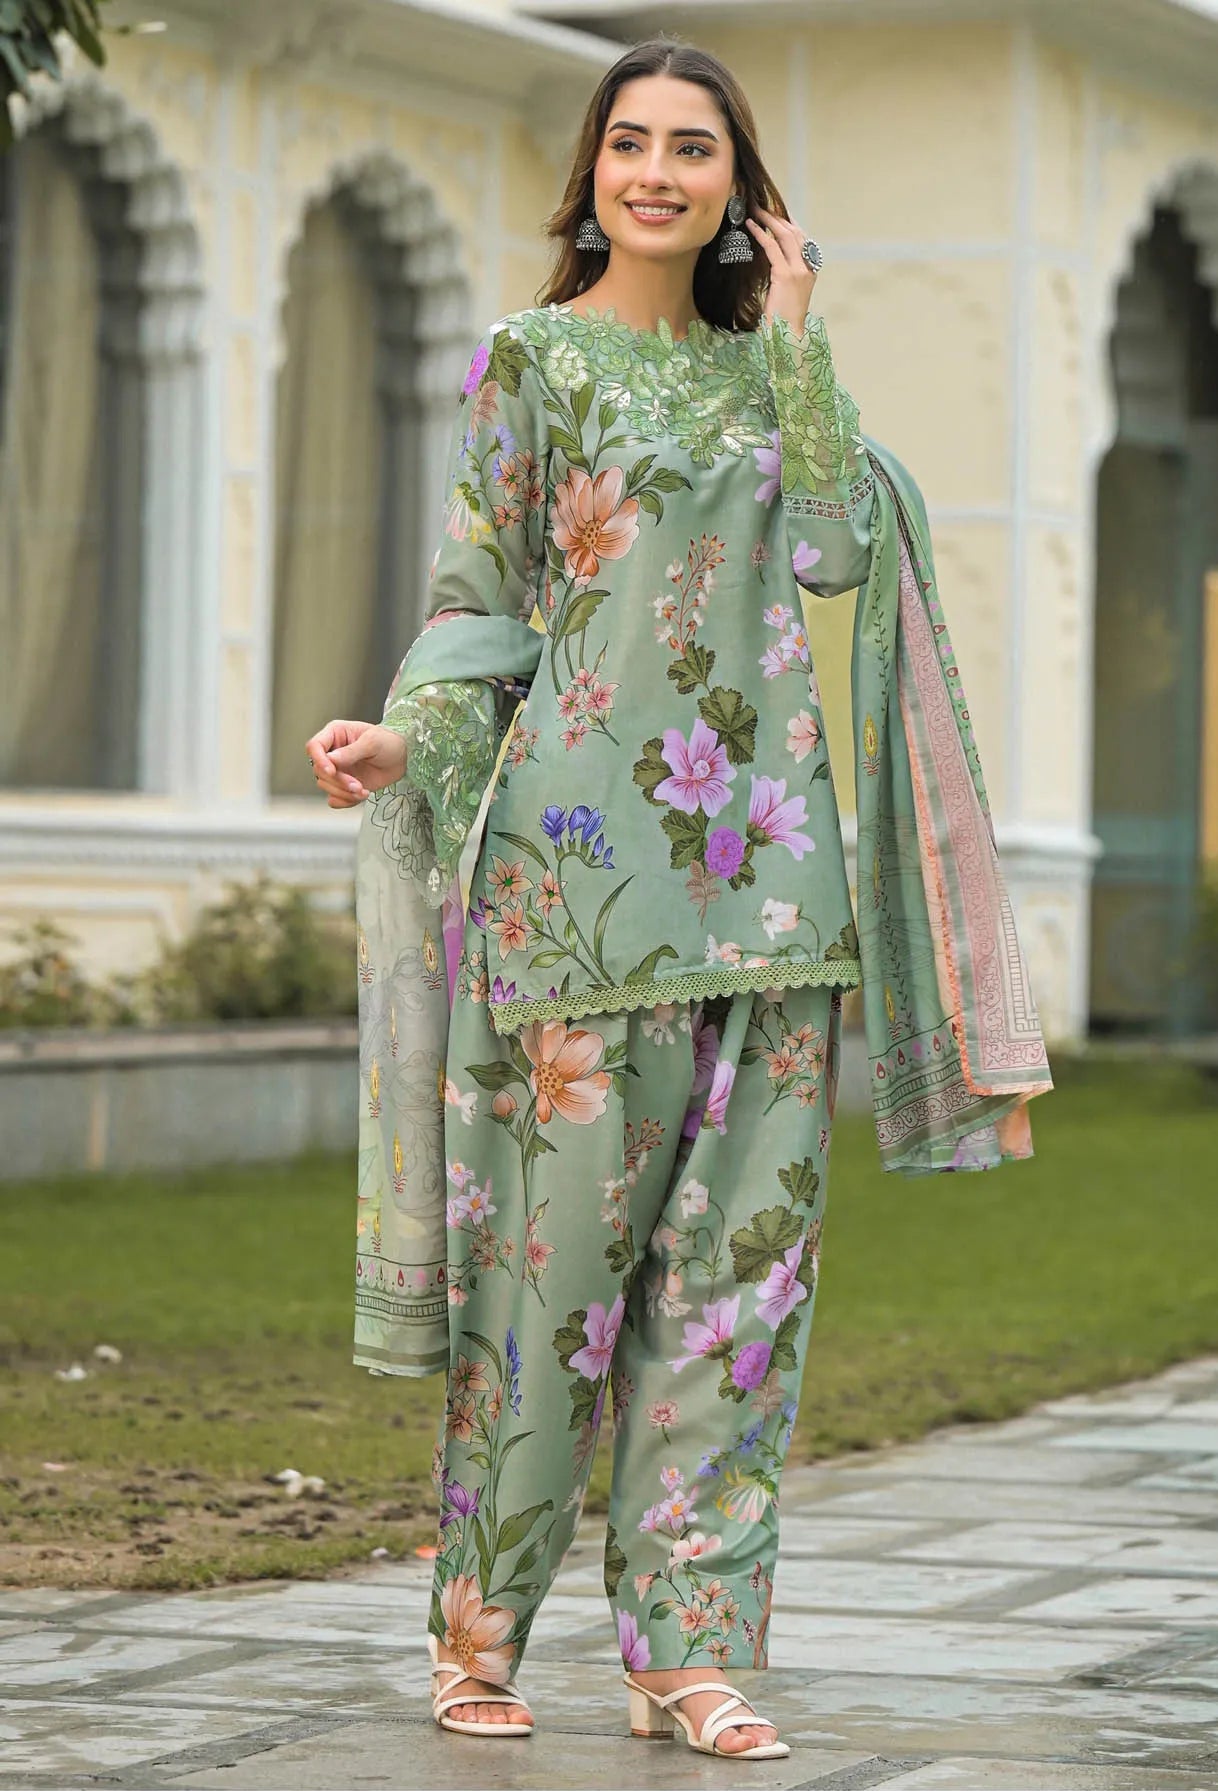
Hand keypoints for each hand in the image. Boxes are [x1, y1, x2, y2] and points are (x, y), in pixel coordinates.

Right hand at [305, 720, 407, 807]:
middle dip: (338, 781)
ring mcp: (337, 770)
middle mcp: (332, 752)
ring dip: (343, 792)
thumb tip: (331, 759)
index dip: (319, 760)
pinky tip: (361, 795)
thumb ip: (351, 751)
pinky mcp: (343, 785)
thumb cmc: (389, 741)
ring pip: (325, 786)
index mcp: (335, 734)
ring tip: (363, 790)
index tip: (332, 771)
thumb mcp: (372, 742)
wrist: (403, 758)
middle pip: (319, 771)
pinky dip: (346, 801)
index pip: (314, 746)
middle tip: (357, 785)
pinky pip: (334, 798)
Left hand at [745, 205, 817, 334]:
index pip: (801, 239)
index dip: (788, 224)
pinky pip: (772, 248)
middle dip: (778, 217)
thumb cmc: (783, 321)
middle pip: (795, 233)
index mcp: (810, 271)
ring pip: (785, 236)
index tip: (775, 213)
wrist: (787, 337)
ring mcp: (798, 271)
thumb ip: (783, 275)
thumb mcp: (786, 293)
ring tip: (755, 211)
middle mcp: (807, 268)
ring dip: (769, 220)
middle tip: (762, 206)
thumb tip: (771, 261)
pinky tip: (751, 226)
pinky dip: (761, 234)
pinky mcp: (785, 276)